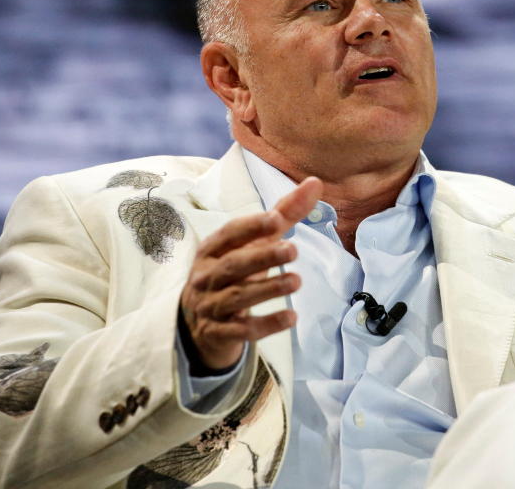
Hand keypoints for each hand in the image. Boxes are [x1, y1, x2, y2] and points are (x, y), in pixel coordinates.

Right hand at [180, 177, 322, 369]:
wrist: (200, 324)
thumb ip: (284, 214)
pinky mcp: (219, 333)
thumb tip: (315, 182)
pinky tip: (291, 318)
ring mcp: (210, 306)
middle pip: (234, 265)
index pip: (230, 234)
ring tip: (296, 280)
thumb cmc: (234, 272)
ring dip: (268, 289)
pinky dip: (266, 325)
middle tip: (293, 250)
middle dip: (262, 257)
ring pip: (238, 297)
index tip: (276, 219)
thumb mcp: (254, 243)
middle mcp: (207, 276)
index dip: (251, 226)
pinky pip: (242, 330)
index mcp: (213, 249)